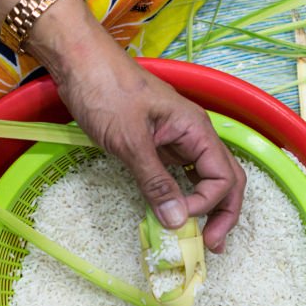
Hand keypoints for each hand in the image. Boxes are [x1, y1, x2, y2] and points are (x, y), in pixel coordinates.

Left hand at [30, 1, 246, 252]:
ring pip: (206, 178)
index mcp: (197, 130)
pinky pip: (181, 174)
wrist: (78, 60)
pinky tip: (174, 211)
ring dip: (207, 207)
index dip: (207, 203)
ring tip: (201, 236)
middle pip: (227, 179)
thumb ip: (156, 182)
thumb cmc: (105, 90)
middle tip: (213, 245)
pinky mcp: (159, 144)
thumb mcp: (130, 141)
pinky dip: (183, 196)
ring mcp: (178, 140)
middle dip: (224, 213)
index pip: (223, 177)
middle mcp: (195, 135)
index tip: (179, 218)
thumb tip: (177, 222)